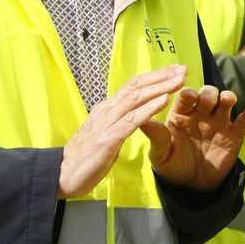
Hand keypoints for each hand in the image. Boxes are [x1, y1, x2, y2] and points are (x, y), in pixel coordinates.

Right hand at [59, 66, 187, 198]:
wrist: (61, 175)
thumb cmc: (84, 157)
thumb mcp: (105, 133)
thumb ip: (118, 121)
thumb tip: (132, 113)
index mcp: (107, 109)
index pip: (133, 86)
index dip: (155, 76)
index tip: (175, 70)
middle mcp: (107, 111)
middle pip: (137, 87)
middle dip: (162, 76)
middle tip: (184, 68)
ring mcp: (107, 123)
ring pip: (136, 98)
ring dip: (160, 87)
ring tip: (179, 80)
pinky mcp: (108, 139)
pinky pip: (131, 121)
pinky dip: (148, 108)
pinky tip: (164, 101)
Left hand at [142, 85, 244, 191]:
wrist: (191, 187)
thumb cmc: (172, 166)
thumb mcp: (160, 154)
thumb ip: (156, 137)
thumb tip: (142, 121)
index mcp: (181, 115)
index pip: (185, 98)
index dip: (187, 93)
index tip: (189, 94)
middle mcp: (201, 114)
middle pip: (207, 95)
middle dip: (208, 93)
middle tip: (208, 99)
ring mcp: (219, 123)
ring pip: (225, 103)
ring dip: (228, 97)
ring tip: (228, 99)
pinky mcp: (234, 135)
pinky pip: (243, 122)